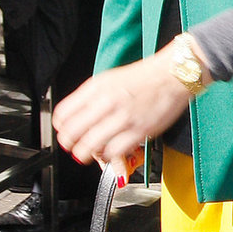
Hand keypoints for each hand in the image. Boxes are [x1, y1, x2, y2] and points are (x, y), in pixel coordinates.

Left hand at [52, 42, 210, 165]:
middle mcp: (106, 102)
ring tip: (86, 154)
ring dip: (84, 153)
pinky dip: (107, 155)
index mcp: (96, 88)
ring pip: (90, 145)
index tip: (63, 131)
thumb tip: (74, 115)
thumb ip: (90, 96)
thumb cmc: (143, 78)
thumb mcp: (109, 79)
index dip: (60, 127)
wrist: (172, 75)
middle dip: (69, 144)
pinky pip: (113, 151)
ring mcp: (122, 118)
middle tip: (72, 147)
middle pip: (73, 132)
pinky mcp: (138, 132)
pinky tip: (109, 152)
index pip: (64, 113)